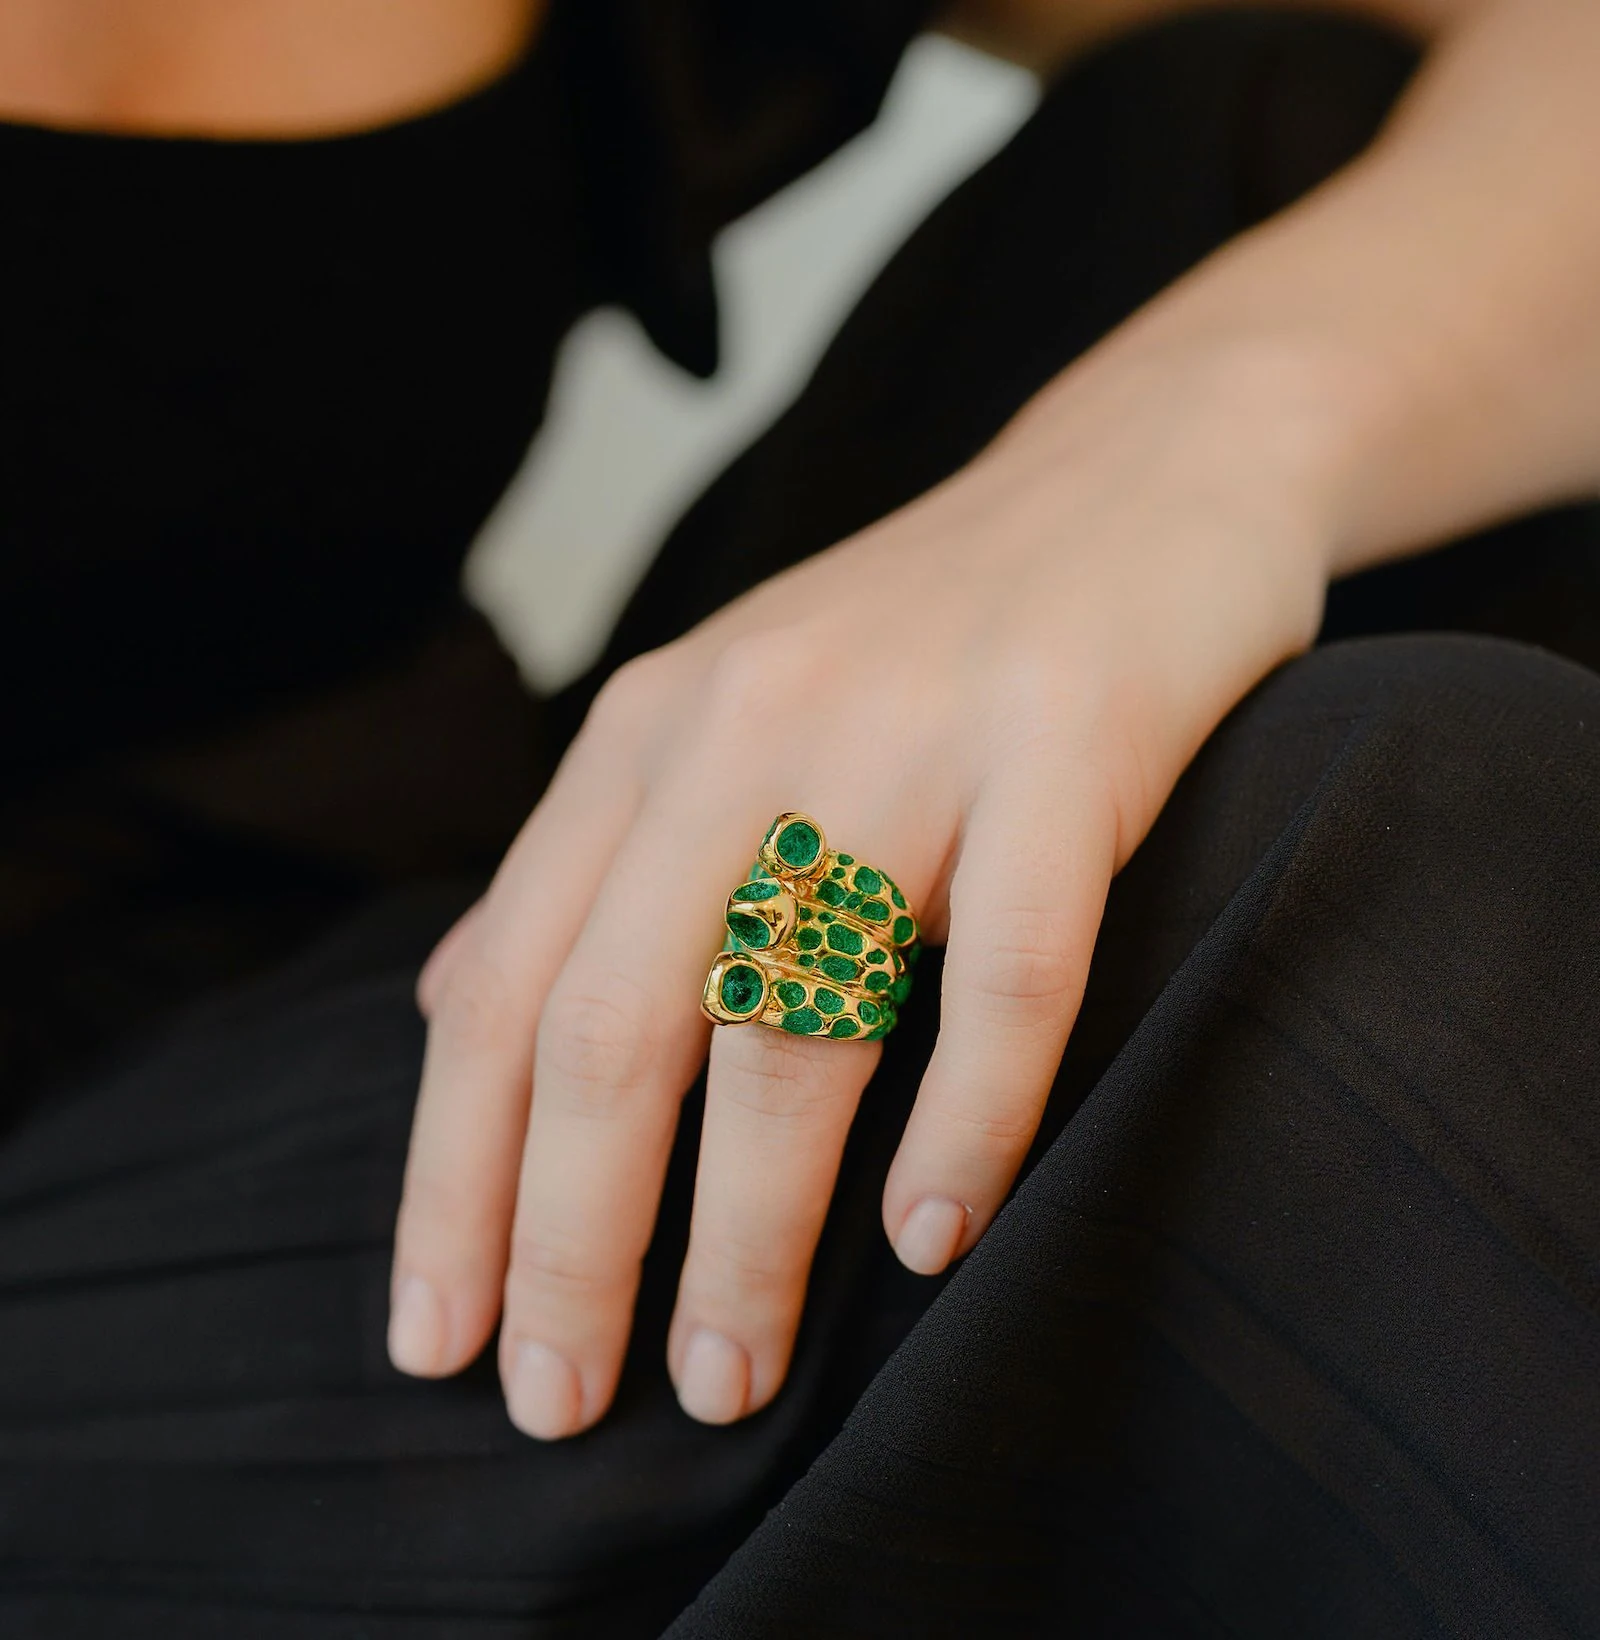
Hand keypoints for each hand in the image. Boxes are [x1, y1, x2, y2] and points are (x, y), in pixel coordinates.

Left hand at [386, 346, 1331, 1437]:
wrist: (1134, 479)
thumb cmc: (919, 642)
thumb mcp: (718, 720)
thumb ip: (587, 864)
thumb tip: (446, 1015)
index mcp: (650, 736)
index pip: (504, 988)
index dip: (454, 1179)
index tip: (439, 1340)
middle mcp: (752, 728)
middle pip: (616, 1022)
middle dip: (573, 1239)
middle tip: (567, 1406)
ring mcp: (913, 735)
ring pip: (795, 1016)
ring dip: (750, 1224)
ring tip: (733, 1373)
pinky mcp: (1068, 749)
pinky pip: (1007, 968)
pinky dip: (965, 1119)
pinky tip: (933, 1240)